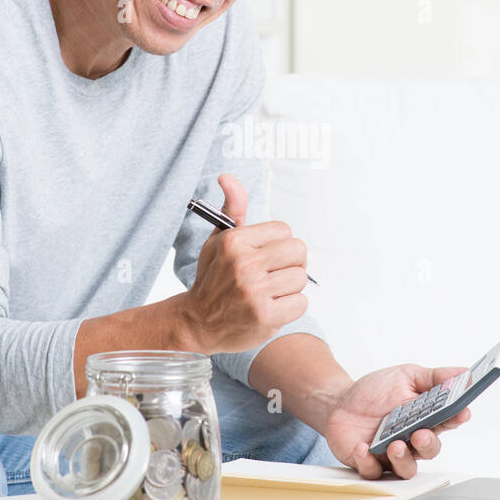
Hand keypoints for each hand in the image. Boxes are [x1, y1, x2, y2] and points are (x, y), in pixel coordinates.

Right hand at [180, 174, 310, 354]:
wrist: (198, 322)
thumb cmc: (213, 278)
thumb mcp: (218, 240)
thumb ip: (233, 208)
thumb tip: (227, 177)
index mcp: (234, 241)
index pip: (284, 230)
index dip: (279, 243)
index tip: (266, 255)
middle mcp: (244, 264)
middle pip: (298, 251)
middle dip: (291, 262)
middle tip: (274, 273)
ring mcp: (255, 292)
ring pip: (301, 278)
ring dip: (290, 287)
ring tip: (270, 292)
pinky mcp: (265, 316)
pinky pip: (301, 303)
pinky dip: (291, 307)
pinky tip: (272, 307)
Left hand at [323, 365, 472, 478]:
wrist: (341, 403)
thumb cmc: (376, 392)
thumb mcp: (406, 376)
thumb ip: (434, 377)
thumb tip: (462, 372)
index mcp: (425, 419)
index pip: (446, 421)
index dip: (456, 417)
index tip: (461, 412)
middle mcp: (412, 440)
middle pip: (429, 450)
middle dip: (427, 443)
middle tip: (420, 434)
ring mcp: (391, 454)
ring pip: (406, 468)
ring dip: (402, 459)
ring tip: (395, 445)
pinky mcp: (369, 463)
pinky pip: (373, 471)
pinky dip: (368, 461)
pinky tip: (364, 447)